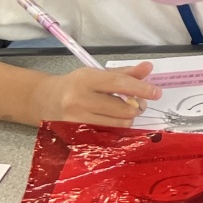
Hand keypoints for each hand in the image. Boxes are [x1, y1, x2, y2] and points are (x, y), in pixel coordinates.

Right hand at [27, 61, 160, 127]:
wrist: (46, 100)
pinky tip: (110, 118)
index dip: (141, 89)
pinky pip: (108, 133)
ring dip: (128, 117)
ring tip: (122, 109)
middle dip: (137, 106)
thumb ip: (125, 73)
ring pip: (119, 124)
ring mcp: (77, 120)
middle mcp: (80, 100)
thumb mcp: (97, 73)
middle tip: (138, 102)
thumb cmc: (77, 85)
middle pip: (123, 109)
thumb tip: (148, 68)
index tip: (157, 92)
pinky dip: (116, 126)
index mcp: (86, 80)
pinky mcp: (77, 134)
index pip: (119, 84)